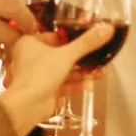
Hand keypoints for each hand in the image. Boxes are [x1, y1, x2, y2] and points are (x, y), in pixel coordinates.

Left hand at [0, 24, 114, 135]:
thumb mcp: (67, 55)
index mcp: (30, 43)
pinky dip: (75, 84)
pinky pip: (62, 84)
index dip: (73, 38)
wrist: (27, 106)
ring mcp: (38, 75)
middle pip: (61, 54)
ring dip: (81, 72)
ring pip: (63, 70)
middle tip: (98, 57)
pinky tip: (90, 85)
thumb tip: (107, 29)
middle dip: (81, 58)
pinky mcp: (44, 90)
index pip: (55, 36)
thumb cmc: (39, 74)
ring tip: (100, 72)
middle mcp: (31, 58)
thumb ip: (87, 43)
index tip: (89, 38)